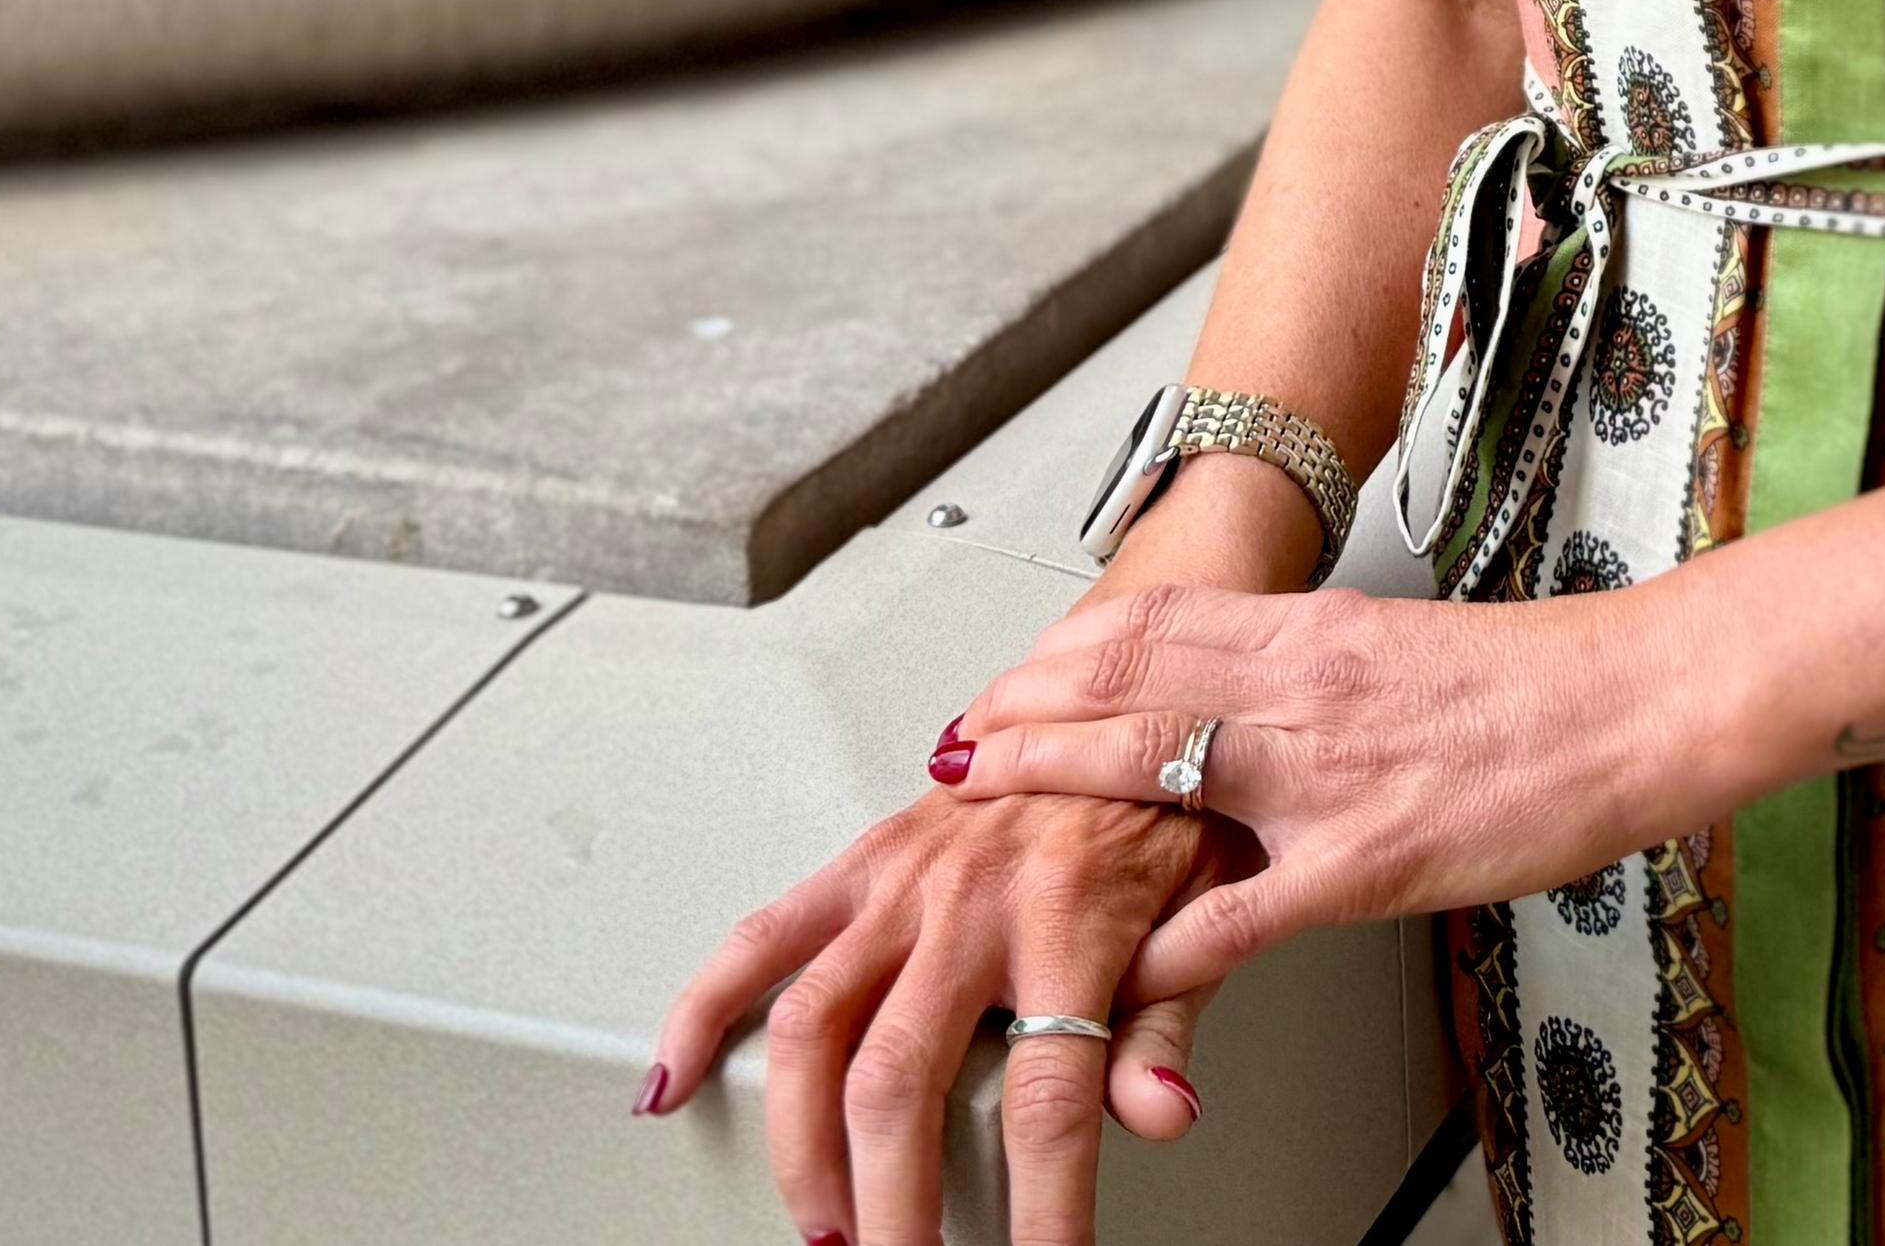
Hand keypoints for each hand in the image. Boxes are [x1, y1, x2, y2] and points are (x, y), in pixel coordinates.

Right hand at [644, 768, 1226, 1245]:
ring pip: (816, 1028)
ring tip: (822, 1228)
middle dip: (893, 1202)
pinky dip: (703, 1010)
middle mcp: (974, 901)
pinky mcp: (864, 862)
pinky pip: (762, 936)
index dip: (1044, 1206)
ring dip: (804, 1146)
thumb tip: (1163, 1117)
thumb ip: (1175, 1018)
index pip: (1050, 1098)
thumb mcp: (1210, 905)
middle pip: (901, 1080)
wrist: (1133, 692)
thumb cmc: (1169, 803)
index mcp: (1073, 918)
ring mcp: (906, 882)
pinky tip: (674, 1082)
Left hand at [935, 578, 1692, 1006]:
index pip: (1154, 617)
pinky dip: (1157, 948)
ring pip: (1151, 770)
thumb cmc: (1537, 687)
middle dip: (1022, 711)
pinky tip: (1107, 969)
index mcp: (1315, 627)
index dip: (1061, 645)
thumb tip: (1243, 681)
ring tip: (985, 819)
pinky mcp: (1361, 864)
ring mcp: (1323, 774)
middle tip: (957, 745)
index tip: (1009, 674)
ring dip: (1053, 791)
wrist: (1635, 703)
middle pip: (1125, 677)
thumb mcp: (1400, 647)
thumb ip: (1313, 666)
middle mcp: (1302, 684)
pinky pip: (1232, 914)